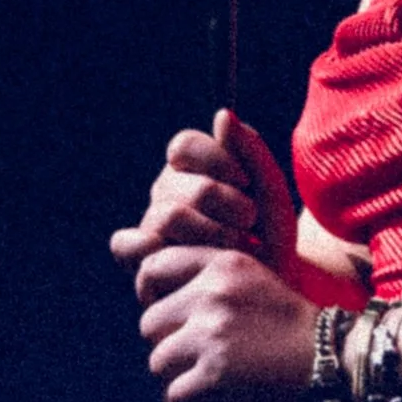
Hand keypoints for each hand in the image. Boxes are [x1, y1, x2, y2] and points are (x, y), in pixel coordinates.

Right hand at [111, 108, 301, 284]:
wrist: (274, 287)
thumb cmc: (272, 237)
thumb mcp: (272, 193)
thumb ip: (251, 151)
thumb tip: (222, 114)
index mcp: (191, 170)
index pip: (183, 146)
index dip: (215, 160)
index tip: (247, 184)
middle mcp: (166, 194)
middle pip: (177, 183)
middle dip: (221, 203)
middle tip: (250, 224)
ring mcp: (151, 227)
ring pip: (165, 215)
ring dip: (209, 233)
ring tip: (238, 248)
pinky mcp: (144, 262)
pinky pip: (128, 245)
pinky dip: (153, 249)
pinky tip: (189, 257)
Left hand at [135, 240, 320, 401]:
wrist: (335, 363)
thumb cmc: (291, 329)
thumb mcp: (253, 282)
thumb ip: (207, 281)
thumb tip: (148, 300)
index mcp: (223, 263)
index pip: (153, 267)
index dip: (153, 294)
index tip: (170, 315)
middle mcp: (214, 292)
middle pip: (149, 322)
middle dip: (170, 344)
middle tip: (206, 354)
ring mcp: (212, 332)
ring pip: (158, 360)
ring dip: (182, 375)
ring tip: (221, 374)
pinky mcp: (215, 373)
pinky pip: (176, 394)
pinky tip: (227, 394)